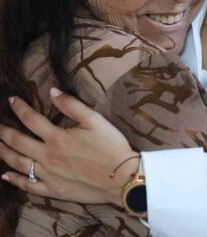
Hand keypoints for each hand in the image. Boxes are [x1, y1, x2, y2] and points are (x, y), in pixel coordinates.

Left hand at [0, 88, 135, 204]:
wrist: (121, 177)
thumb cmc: (110, 146)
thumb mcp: (94, 120)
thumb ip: (71, 105)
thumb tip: (53, 91)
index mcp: (57, 138)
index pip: (31, 119)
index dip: (20, 108)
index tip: (11, 100)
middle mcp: (48, 156)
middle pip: (18, 142)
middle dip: (3, 132)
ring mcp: (48, 175)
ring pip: (19, 164)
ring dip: (4, 153)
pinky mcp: (53, 190)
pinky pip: (29, 186)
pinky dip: (15, 180)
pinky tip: (6, 175)